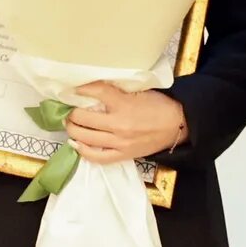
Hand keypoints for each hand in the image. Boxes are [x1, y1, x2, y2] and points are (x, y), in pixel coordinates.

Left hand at [64, 83, 188, 164]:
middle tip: (68, 109)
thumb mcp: (138, 92)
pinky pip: (97, 157)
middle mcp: (119, 124)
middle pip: (84, 117)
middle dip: (71, 112)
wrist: (177, 125)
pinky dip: (83, 151)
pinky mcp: (123, 155)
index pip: (95, 92)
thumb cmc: (158, 106)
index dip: (80, 89)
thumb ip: (116, 92)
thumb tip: (92, 90)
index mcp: (124, 104)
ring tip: (70, 124)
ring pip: (86, 137)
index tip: (72, 89)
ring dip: (73, 130)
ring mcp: (120, 142)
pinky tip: (75, 144)